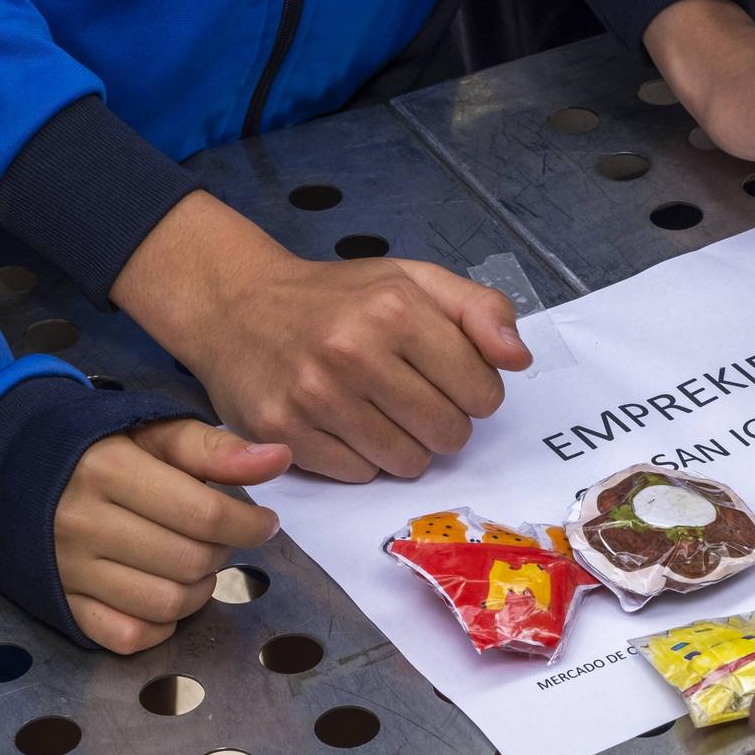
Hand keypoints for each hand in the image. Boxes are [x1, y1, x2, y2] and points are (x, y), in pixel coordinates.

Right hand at [56, 418, 287, 652]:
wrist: (16, 470)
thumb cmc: (104, 449)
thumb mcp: (157, 433)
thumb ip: (217, 449)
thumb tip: (278, 459)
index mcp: (109, 470)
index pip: (204, 515)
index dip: (250, 524)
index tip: (265, 523)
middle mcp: (84, 523)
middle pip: (190, 562)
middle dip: (221, 552)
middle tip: (218, 537)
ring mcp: (69, 570)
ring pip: (166, 604)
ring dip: (199, 590)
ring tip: (197, 563)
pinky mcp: (62, 604)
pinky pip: (129, 636)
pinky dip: (160, 625)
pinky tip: (165, 592)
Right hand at [112, 192, 532, 482]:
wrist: (236, 305)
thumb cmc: (337, 297)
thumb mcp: (413, 280)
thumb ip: (479, 310)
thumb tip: (519, 359)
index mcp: (395, 308)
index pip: (483, 392)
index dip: (476, 391)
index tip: (450, 378)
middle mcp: (353, 351)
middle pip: (449, 434)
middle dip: (443, 422)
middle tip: (415, 398)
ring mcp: (313, 396)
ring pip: (407, 462)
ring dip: (406, 445)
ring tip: (380, 410)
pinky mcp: (282, 431)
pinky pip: (358, 474)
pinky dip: (361, 457)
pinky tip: (343, 423)